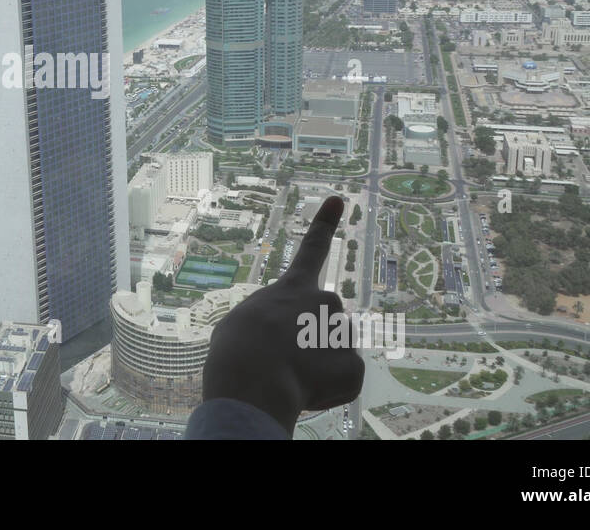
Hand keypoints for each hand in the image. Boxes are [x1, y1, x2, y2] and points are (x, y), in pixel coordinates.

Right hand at [201, 195, 364, 434]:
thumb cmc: (236, 351)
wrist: (253, 380)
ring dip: (317, 364)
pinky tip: (305, 391)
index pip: (311, 249)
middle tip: (282, 359)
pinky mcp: (353, 367)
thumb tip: (284, 341)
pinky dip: (327, 389)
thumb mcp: (240, 325)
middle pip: (323, 322)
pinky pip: (343, 380)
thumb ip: (269, 322)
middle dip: (310, 339)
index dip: (325, 224)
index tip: (340, 199)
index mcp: (293, 289)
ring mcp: (341, 333)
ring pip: (335, 350)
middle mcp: (324, 302)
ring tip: (290, 375)